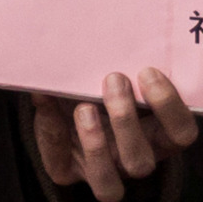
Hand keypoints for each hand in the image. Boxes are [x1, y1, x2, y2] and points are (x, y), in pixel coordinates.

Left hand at [32, 68, 198, 201]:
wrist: (57, 102)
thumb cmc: (93, 86)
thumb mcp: (106, 76)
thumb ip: (110, 65)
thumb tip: (95, 40)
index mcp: (154, 136)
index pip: (180, 134)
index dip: (169, 108)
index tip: (147, 72)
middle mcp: (131, 158)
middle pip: (142, 161)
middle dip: (126, 120)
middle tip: (113, 79)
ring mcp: (99, 170)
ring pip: (108, 185)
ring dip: (95, 143)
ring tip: (84, 107)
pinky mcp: (65, 171)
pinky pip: (61, 166)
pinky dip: (53, 133)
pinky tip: (46, 103)